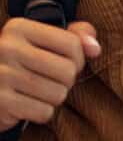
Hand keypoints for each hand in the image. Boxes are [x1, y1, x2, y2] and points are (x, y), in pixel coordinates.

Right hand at [0, 18, 101, 132]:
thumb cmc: (22, 61)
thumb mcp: (43, 40)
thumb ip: (75, 35)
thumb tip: (95, 49)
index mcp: (19, 28)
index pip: (72, 44)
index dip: (78, 58)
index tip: (67, 62)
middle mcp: (8, 48)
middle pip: (68, 71)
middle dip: (67, 80)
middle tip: (52, 80)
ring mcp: (2, 76)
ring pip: (58, 94)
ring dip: (54, 97)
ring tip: (40, 91)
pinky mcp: (1, 102)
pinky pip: (43, 112)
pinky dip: (42, 112)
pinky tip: (29, 104)